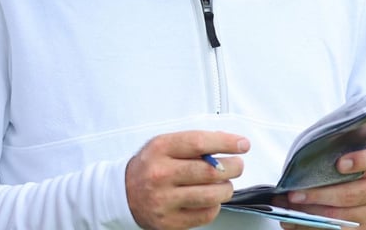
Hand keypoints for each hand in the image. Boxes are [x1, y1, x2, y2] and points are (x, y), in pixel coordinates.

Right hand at [125, 131, 248, 229]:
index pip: (199, 143)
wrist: (123, 193)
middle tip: (237, 165)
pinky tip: (209, 198)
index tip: (242, 144)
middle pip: (210, 171)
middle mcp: (160, 174)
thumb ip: (193, 143)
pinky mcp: (170, 221)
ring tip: (224, 184)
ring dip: (226, 188)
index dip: (226, 142)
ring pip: (212, 195)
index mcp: (160, 150)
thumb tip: (228, 143)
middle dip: (233, 167)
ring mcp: (164, 200)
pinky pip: (206, 214)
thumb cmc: (149, 167)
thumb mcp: (164, 145)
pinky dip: (214, 205)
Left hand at [279, 145, 365, 229]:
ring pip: (341, 216)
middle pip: (350, 194)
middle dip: (318, 195)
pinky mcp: (364, 228)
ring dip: (311, 214)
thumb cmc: (339, 164)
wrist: (355, 185)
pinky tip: (296, 222)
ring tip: (289, 208)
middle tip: (294, 195)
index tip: (339, 164)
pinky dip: (313, 227)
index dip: (359, 161)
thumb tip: (297, 167)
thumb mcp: (337, 153)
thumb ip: (327, 154)